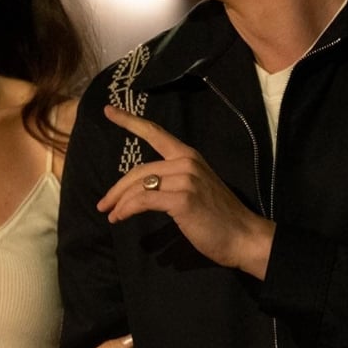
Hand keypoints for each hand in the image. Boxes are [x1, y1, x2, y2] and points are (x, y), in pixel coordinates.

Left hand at [97, 105, 274, 278]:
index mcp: (188, 156)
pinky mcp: (181, 199)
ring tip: (111, 215)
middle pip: (138, 170)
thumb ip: (171, 181)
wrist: (244, 237)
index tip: (108, 110)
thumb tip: (140, 189)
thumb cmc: (219, 217)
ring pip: (138, 186)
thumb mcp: (195, 189)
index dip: (130, 121)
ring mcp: (185, 180)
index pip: (155, 133)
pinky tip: (121, 217)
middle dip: (117, 189)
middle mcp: (186, 162)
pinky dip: (127, 209)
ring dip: (120, 203)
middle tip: (102, 204)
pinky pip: (143, 200)